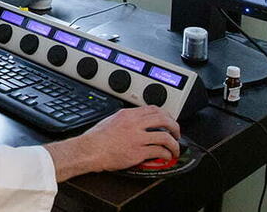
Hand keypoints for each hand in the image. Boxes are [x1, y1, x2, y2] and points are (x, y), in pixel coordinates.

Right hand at [46, 106, 179, 180]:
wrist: (90, 150)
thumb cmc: (96, 138)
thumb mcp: (111, 120)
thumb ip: (126, 119)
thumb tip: (136, 122)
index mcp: (127, 115)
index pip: (153, 109)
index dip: (165, 114)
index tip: (168, 120)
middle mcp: (134, 124)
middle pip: (163, 119)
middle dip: (174, 126)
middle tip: (177, 133)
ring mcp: (137, 138)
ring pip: (165, 137)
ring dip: (174, 144)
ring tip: (175, 149)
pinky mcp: (138, 152)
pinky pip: (159, 151)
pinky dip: (166, 155)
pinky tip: (166, 157)